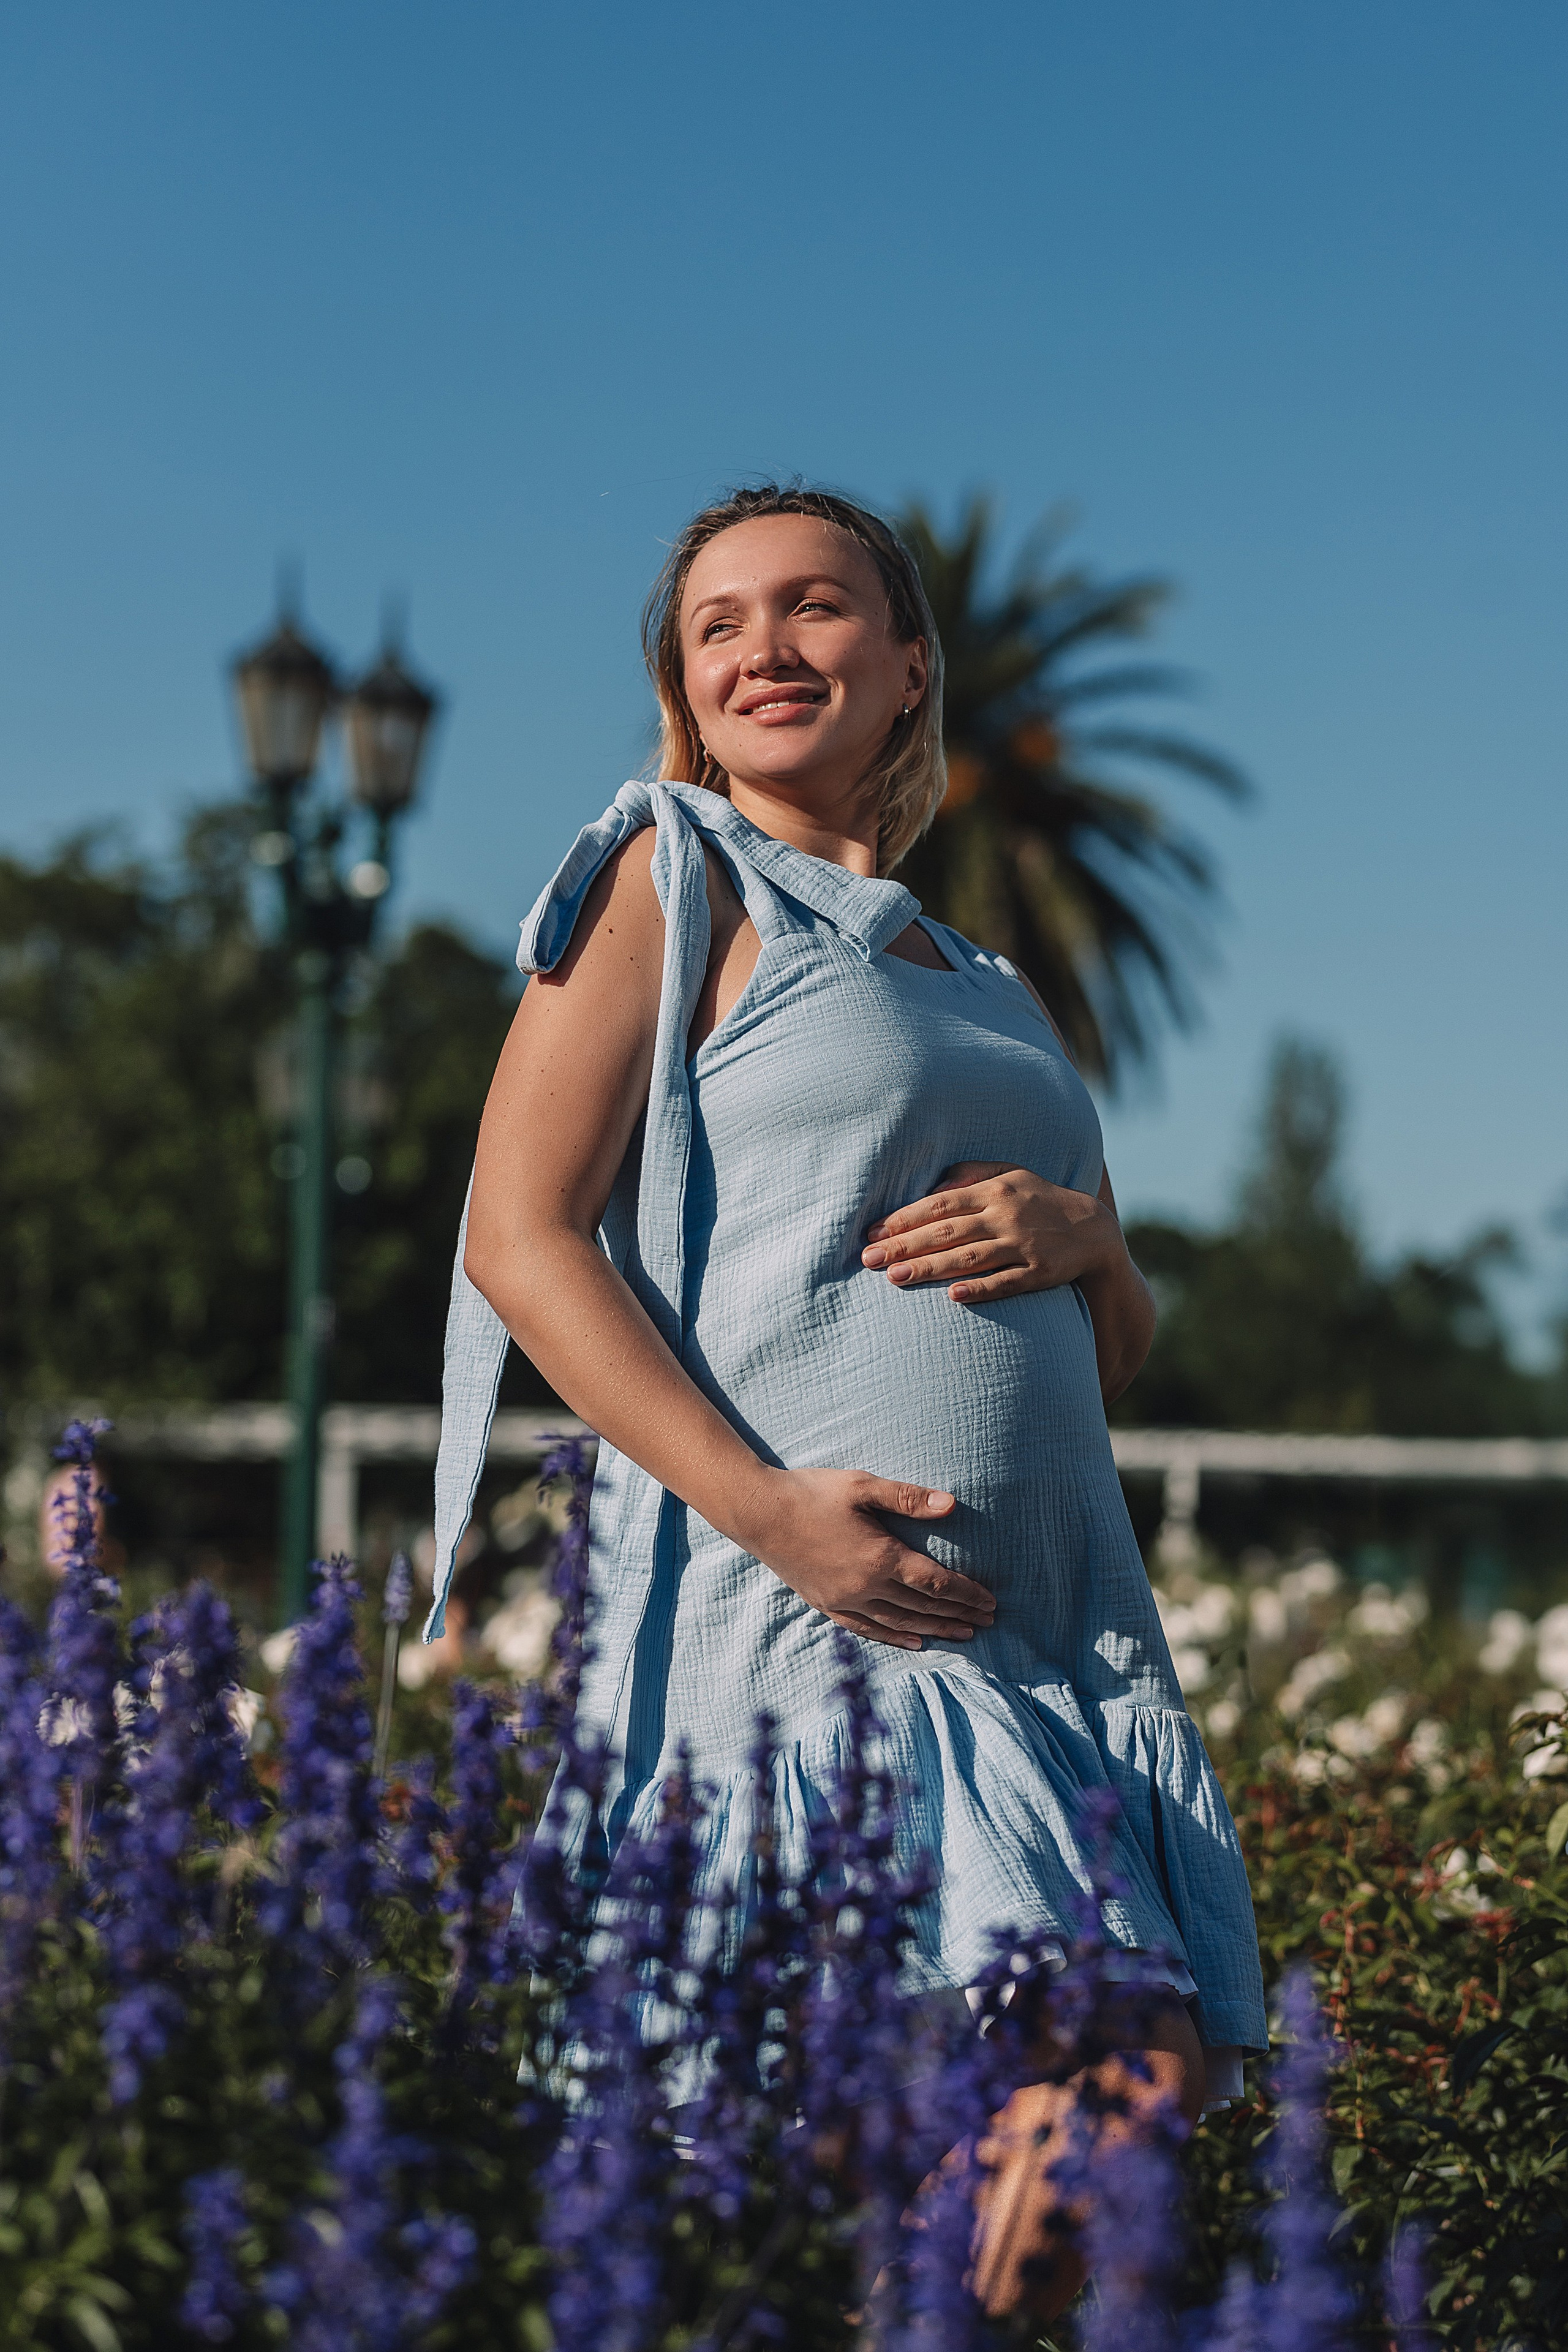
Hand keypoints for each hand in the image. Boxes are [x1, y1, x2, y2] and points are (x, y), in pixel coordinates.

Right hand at [733, 1466, 995, 1650]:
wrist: (758, 1512)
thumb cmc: (812, 1493)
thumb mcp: (863, 1486)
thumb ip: (908, 1498)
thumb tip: (952, 1505)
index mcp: (880, 1557)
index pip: (935, 1583)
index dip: (966, 1593)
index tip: (990, 1602)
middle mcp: (866, 1586)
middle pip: (923, 1607)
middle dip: (958, 1615)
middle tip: (988, 1623)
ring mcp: (845, 1600)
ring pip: (900, 1623)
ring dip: (935, 1630)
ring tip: (963, 1636)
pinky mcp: (826, 1604)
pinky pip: (868, 1629)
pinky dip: (895, 1638)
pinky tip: (913, 1641)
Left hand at [861, 1161, 1120, 1305]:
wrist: (1093, 1230)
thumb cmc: (1040, 1200)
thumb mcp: (1011, 1174)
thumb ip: (971, 1174)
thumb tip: (933, 1186)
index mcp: (996, 1190)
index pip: (940, 1204)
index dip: (904, 1218)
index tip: (873, 1232)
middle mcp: (1007, 1216)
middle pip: (947, 1231)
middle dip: (905, 1245)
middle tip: (869, 1259)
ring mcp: (1023, 1246)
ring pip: (970, 1258)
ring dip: (931, 1268)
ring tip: (895, 1278)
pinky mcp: (1040, 1273)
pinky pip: (1006, 1283)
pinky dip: (980, 1289)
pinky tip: (953, 1296)